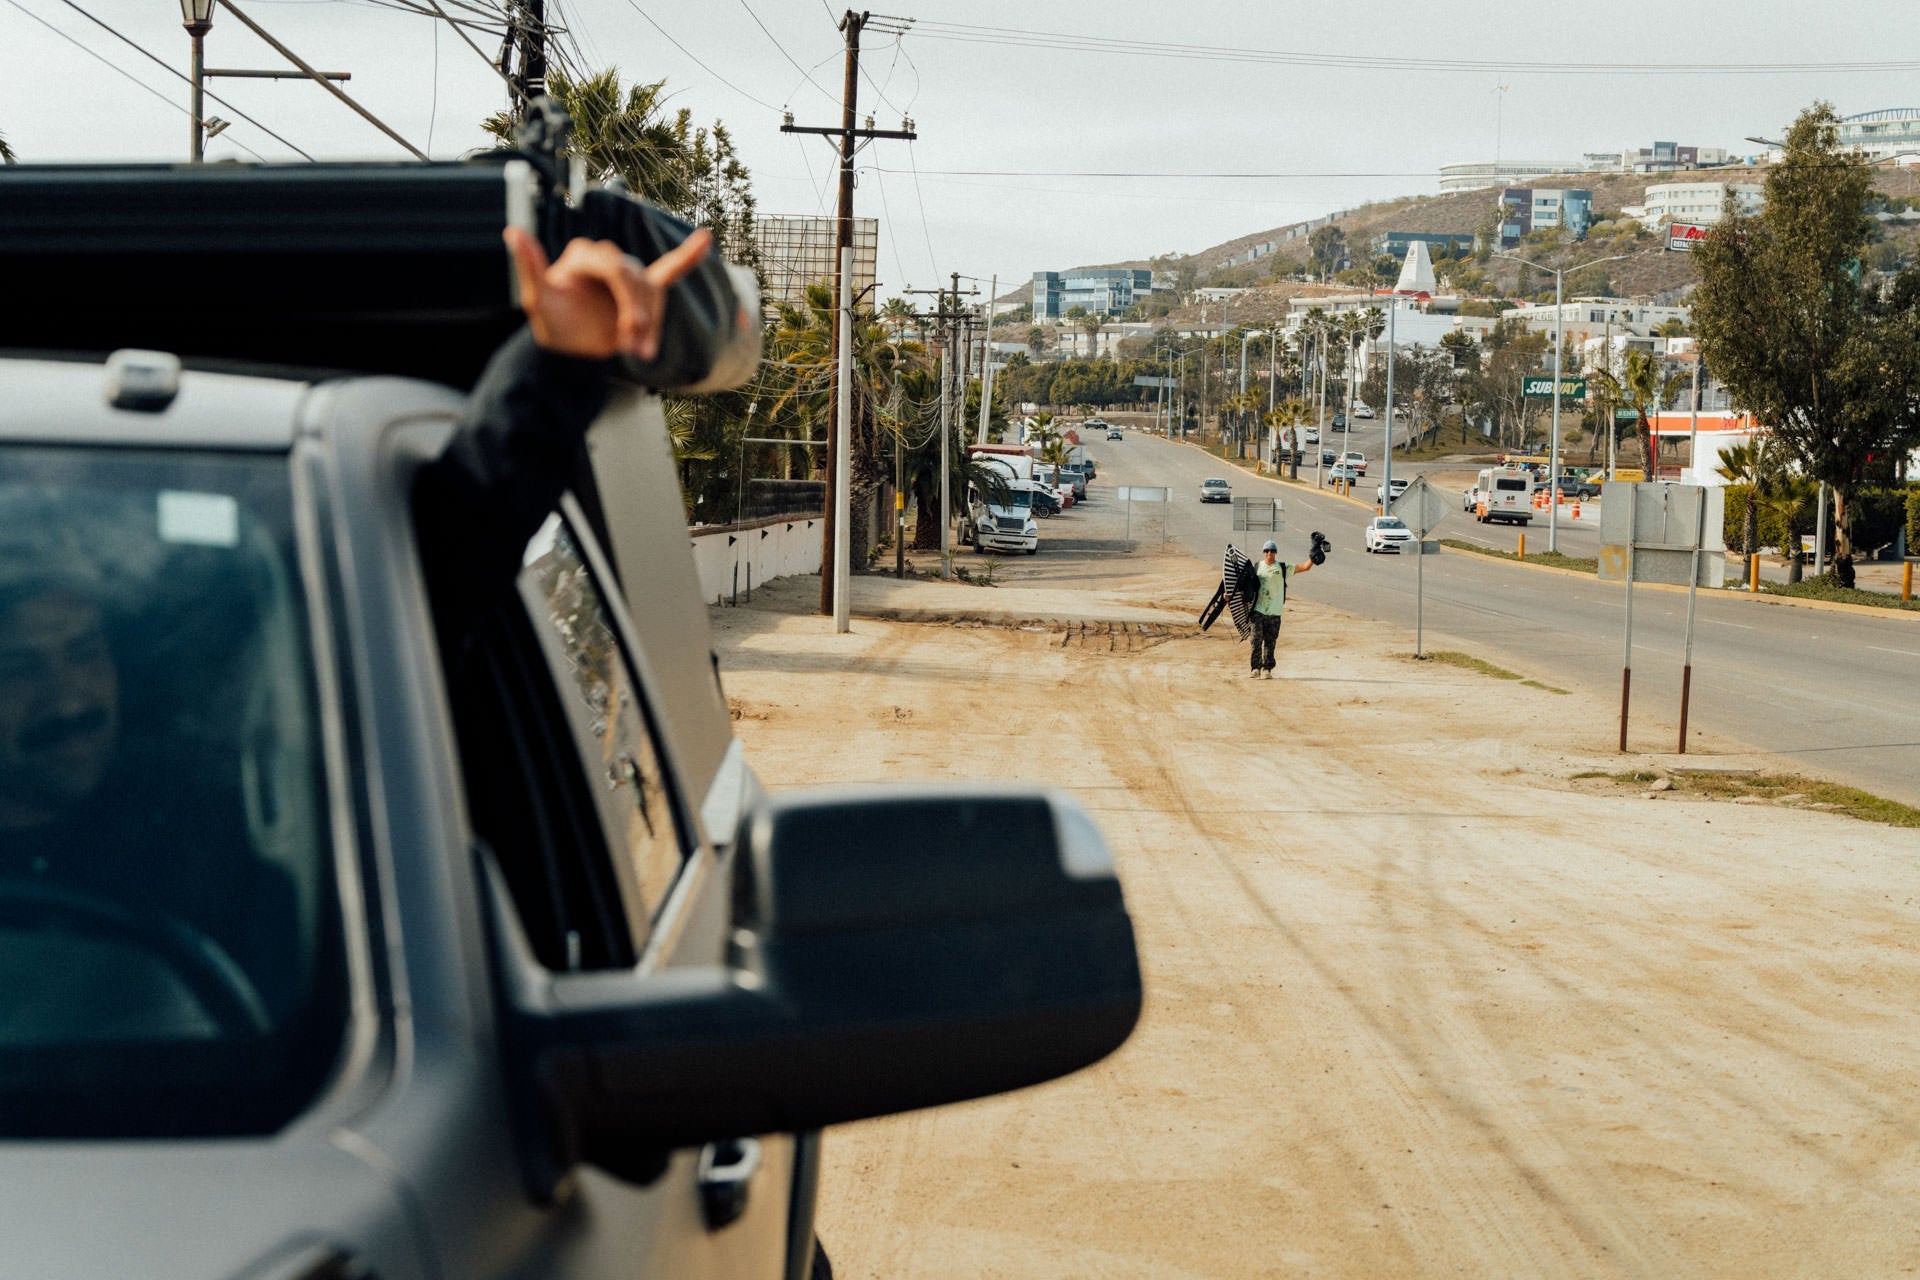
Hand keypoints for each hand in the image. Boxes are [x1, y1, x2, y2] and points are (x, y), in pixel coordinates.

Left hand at [503, 225, 713, 360]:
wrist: (570, 354)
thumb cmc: (553, 327)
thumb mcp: (538, 300)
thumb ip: (530, 266)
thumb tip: (513, 231)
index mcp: (583, 255)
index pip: (616, 268)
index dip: (627, 301)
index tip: (627, 336)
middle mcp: (607, 259)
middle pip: (637, 279)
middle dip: (640, 315)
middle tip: (637, 348)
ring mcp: (626, 275)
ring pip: (651, 291)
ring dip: (652, 323)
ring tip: (643, 353)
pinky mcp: (642, 291)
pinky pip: (668, 271)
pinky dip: (686, 257)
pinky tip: (706, 239)